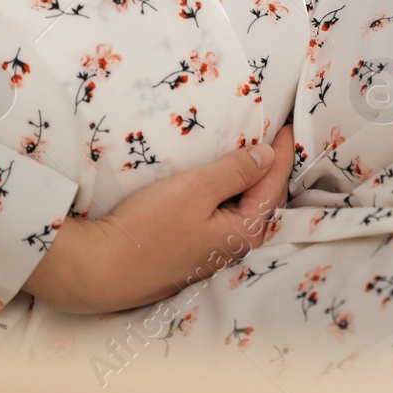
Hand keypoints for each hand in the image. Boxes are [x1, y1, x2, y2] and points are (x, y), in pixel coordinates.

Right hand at [22, 123, 296, 314]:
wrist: (104, 269)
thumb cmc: (150, 228)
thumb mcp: (195, 190)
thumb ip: (234, 171)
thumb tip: (268, 156)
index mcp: (245, 230)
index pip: (274, 183)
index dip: (283, 152)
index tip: (288, 124)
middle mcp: (236, 245)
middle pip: (263, 199)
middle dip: (272, 168)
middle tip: (276, 135)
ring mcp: (214, 251)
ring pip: (243, 208)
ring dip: (250, 181)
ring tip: (252, 154)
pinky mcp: (194, 251)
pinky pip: (223, 216)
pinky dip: (229, 194)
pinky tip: (221, 183)